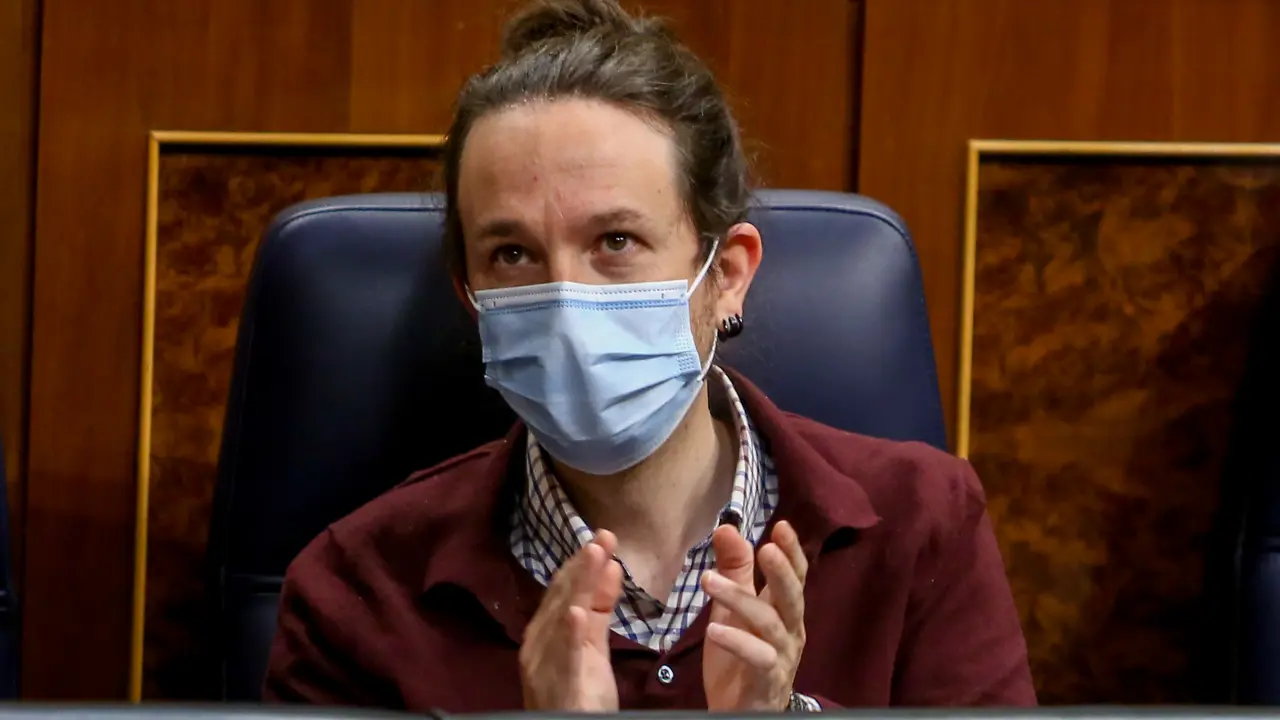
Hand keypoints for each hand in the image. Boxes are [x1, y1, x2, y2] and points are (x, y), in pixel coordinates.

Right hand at [519, 529, 623, 711]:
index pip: (562, 590)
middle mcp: (538, 642)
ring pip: (563, 617)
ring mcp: (544, 663)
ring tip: (595, 555)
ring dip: (579, 585)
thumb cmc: (580, 692)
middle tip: (604, 537)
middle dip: (583, 565)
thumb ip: (600, 608)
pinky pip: (564, 657)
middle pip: (562, 596)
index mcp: (545, 631)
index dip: (582, 563)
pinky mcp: (559, 683)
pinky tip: (577, 612)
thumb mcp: (594, 646)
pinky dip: (569, 633)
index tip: (603, 538)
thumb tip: (611, 566)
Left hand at [701, 521, 807, 710]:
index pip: (795, 576)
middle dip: (781, 572)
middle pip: (792, 597)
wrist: (739, 708)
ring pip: (770, 624)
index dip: (792, 552)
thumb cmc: (740, 654)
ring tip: (708, 580)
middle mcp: (791, 630)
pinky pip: (758, 659)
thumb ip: (734, 570)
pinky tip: (714, 630)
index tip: (782, 525)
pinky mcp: (768, 680)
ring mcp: (782, 656)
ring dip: (740, 600)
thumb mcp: (733, 607)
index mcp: (785, 610)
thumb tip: (727, 527)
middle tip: (766, 548)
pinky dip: (737, 642)